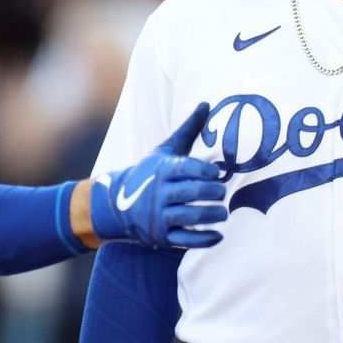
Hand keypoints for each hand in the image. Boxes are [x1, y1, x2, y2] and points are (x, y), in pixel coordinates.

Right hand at [88, 103, 228, 249]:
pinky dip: (203, 239)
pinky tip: (218, 235)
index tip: (218, 173)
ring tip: (224, 212)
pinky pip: (185, 239)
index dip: (203, 170)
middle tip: (223, 192)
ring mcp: (159, 216)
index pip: (185, 169)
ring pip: (188, 217)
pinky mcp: (162, 236)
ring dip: (210, 215)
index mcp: (162, 170)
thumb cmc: (151, 173)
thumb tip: (206, 103)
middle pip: (189, 193)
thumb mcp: (166, 150)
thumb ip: (188, 129)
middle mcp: (159, 193)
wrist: (119, 205)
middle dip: (210, 193)